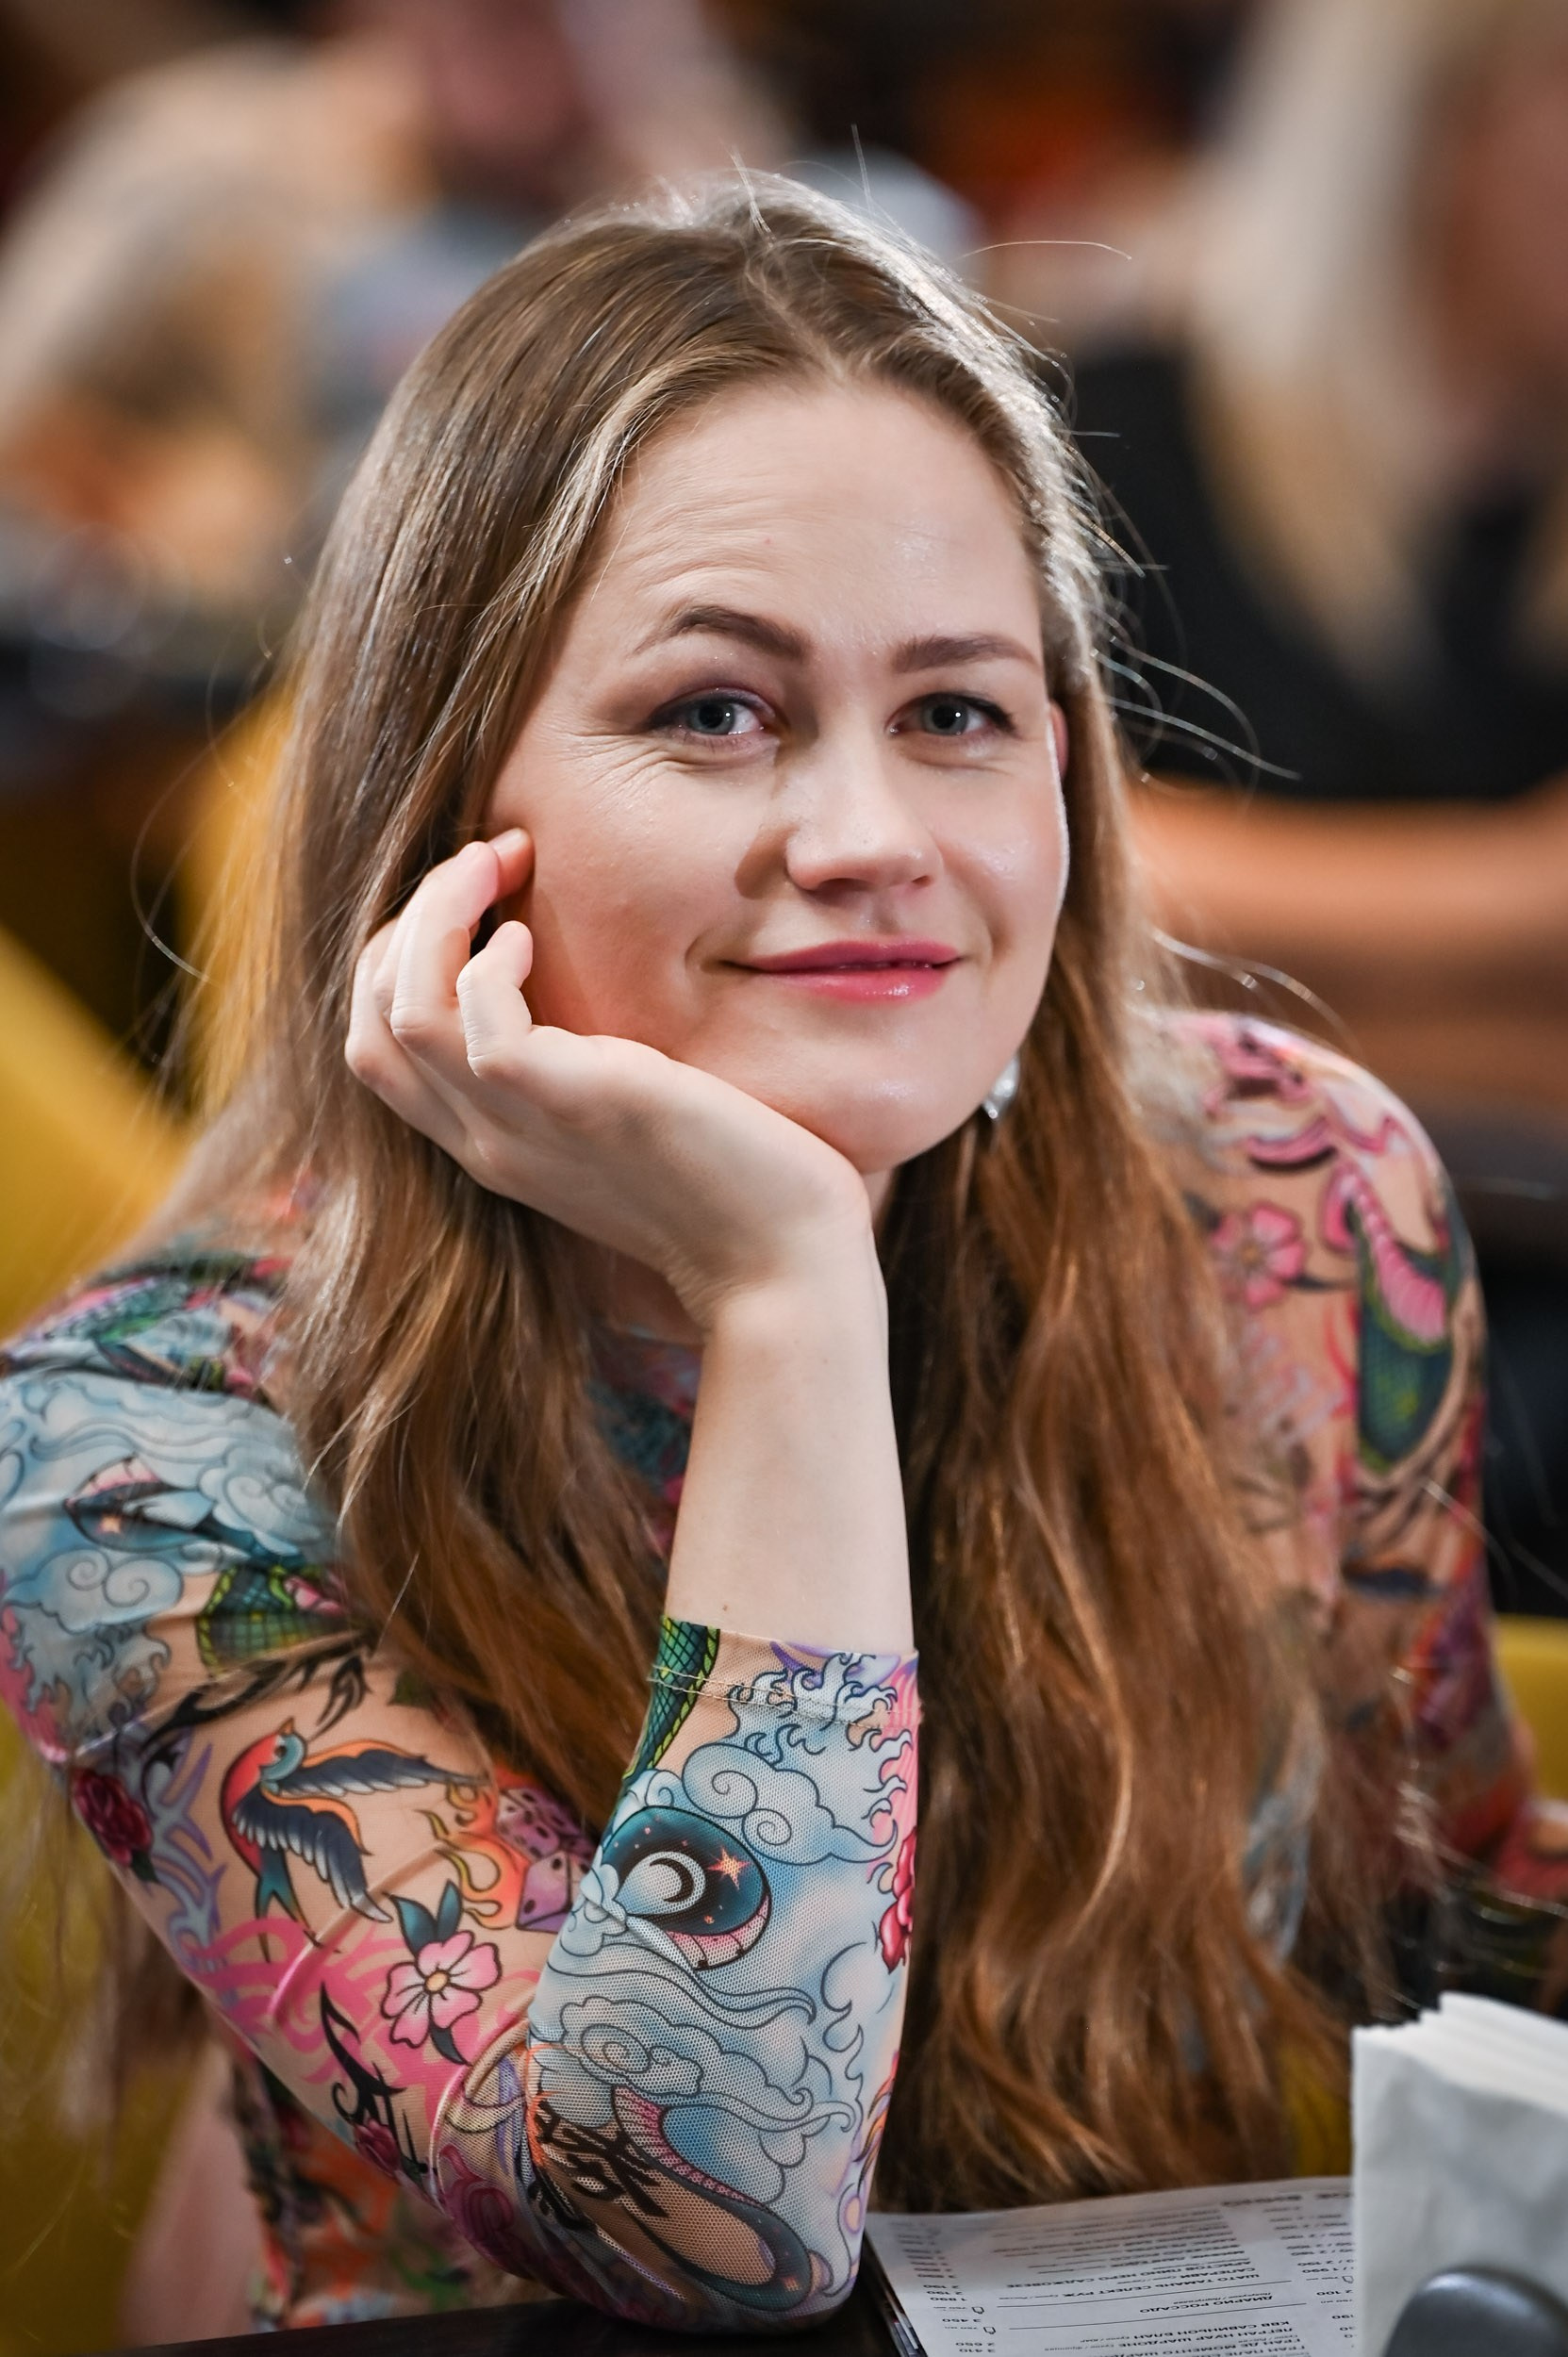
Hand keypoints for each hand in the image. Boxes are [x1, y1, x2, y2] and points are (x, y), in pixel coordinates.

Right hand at [346, 833, 874, 1328]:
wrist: (779, 1258)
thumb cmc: (728, 1182)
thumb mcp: (624, 1120)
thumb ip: (578, 1073)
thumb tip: (573, 992)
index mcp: (493, 1144)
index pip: (379, 1048)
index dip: (402, 959)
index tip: (477, 898)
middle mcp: (487, 1141)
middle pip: (371, 1023)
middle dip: (408, 921)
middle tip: (484, 858)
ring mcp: (519, 1127)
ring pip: (404, 1009)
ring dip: (435, 913)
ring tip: (497, 861)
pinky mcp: (570, 1103)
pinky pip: (477, 1021)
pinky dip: (486, 958)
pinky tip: (530, 932)